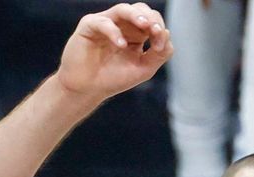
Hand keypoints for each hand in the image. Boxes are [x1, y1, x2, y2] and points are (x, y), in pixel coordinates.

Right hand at [55, 3, 172, 101]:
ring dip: (137, 16)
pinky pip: (103, 22)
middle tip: (156, 31)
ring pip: (123, 9)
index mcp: (135, 33)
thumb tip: (167, 33)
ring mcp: (104, 23)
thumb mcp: (143, 68)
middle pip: (140, 10)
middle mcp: (121, 25)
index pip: (151, 20)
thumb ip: (159, 54)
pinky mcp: (88, 26)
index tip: (160, 47)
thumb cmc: (112, 79)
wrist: (87, 90)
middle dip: (151, 18)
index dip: (159, 28)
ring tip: (146, 26)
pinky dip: (114, 32)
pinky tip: (121, 45)